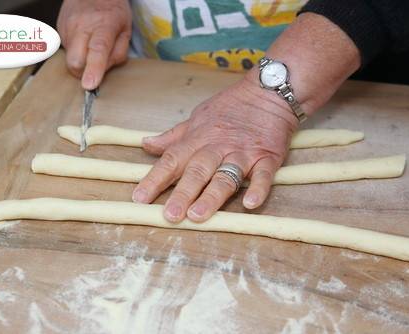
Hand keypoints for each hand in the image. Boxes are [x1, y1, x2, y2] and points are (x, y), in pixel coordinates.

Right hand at [57, 0, 131, 88]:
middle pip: (75, 61)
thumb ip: (118, 53)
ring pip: (69, 59)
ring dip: (80, 60)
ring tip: (89, 45)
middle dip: (83, 72)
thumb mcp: (126, 30)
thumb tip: (104, 72)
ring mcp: (67, 27)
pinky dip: (75, 51)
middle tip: (93, 67)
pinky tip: (82, 40)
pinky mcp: (58, 30)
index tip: (89, 85)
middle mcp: (82, 25)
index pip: (98, 50)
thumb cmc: (112, 11)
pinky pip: (66, 50)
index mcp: (104, 25)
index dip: (93, 69)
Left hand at [132, 76, 299, 222]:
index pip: (171, 160)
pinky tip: (250, 203)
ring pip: (225, 176)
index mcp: (198, 139)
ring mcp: (243, 153)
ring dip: (211, 196)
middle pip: (197, 171)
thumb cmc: (230, 107)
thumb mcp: (197, 117)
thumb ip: (173, 136)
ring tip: (198, 215)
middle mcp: (218, 147)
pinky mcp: (268, 157)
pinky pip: (263, 175)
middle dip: (182, 194)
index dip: (155, 179)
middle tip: (170, 215)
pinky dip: (258, 188)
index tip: (140, 198)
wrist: (268, 91)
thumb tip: (146, 144)